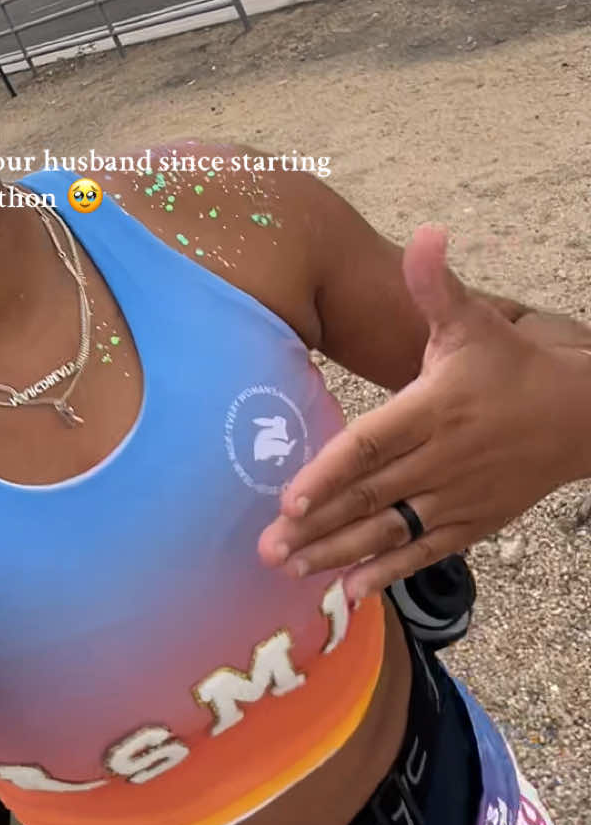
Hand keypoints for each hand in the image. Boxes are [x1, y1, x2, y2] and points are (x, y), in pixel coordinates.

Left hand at [258, 225, 590, 600]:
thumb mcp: (473, 320)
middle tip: (266, 549)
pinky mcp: (472, 523)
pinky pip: (423, 552)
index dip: (330, 473)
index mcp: (434, 409)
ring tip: (290, 571)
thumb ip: (435, 284)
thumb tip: (425, 232)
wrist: (580, 416)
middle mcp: (443, 460)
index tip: (289, 497)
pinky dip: (387, 572)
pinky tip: (349, 591)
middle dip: (316, 526)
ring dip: (338, 555)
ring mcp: (458, 497)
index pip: (372, 445)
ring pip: (390, 531)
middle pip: (370, 497)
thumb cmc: (512, 363)